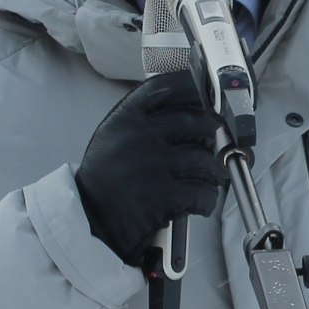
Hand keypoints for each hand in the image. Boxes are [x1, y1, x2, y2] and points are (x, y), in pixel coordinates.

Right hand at [73, 72, 229, 263]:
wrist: (90, 221)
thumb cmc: (104, 181)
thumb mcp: (112, 137)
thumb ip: (141, 119)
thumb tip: (185, 109)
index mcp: (125, 117)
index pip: (169, 87)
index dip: (195, 89)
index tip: (209, 95)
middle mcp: (139, 135)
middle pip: (195, 121)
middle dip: (213, 133)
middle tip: (218, 143)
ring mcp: (152, 164)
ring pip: (203, 159)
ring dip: (214, 171)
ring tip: (213, 178)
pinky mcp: (163, 195)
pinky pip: (201, 192)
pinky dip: (208, 199)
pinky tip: (203, 202)